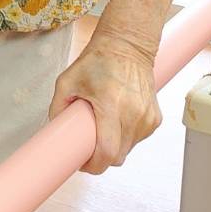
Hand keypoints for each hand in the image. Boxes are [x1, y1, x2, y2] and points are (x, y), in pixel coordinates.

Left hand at [48, 32, 161, 174]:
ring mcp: (147, 118)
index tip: (83, 164)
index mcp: (111, 105)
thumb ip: (57, 107)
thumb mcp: (67, 80)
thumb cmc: (97, 61)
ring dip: (114, 147)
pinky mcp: (155, 118)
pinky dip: (126, 137)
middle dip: (101, 158)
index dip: (94, 165)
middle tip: (88, 149)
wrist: (127, 46)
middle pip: (118, 156)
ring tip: (103, 129)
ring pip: (128, 149)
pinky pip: (138, 139)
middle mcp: (133, 114)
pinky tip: (117, 122)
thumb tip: (54, 131)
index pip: (107, 152)